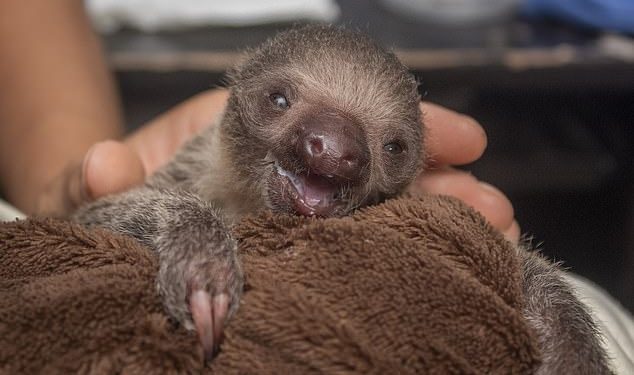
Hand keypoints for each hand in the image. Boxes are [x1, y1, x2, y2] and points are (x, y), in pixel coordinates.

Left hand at [46, 90, 518, 242]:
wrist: (120, 230)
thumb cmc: (126, 189)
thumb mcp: (112, 176)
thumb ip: (104, 173)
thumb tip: (101, 163)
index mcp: (262, 137)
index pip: (343, 118)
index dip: (403, 122)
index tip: (462, 137)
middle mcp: (293, 175)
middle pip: (376, 170)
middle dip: (438, 184)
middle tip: (490, 204)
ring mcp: (300, 216)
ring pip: (378, 215)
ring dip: (436, 225)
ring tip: (488, 240)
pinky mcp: (298, 254)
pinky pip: (358, 253)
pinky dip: (404, 258)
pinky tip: (445, 271)